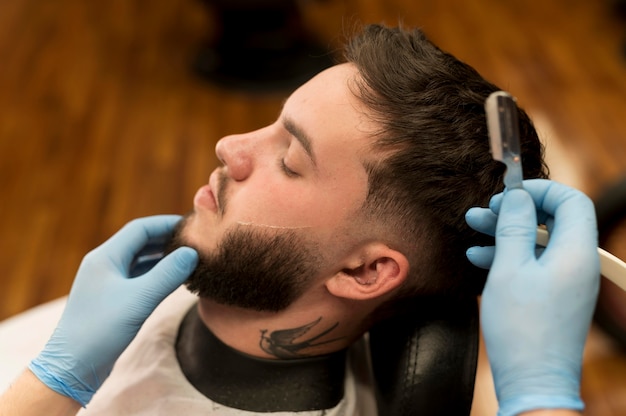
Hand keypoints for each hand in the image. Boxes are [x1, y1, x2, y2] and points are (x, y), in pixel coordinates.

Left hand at [28, 215, 197, 405]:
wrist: (73, 367)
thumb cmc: (102, 329)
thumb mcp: (140, 299)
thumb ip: (168, 274)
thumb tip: (192, 253)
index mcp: (105, 257)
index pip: (140, 229)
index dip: (166, 224)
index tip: (191, 227)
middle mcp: (104, 264)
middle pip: (139, 242)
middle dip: (166, 240)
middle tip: (194, 242)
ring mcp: (106, 282)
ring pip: (139, 261)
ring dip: (162, 258)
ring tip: (188, 259)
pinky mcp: (111, 299)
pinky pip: (137, 278)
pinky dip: (156, 275)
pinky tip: (173, 281)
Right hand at [465, 179, 599, 415]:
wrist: (533, 381)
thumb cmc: (522, 328)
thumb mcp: (510, 269)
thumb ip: (515, 227)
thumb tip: (518, 197)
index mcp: (575, 252)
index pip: (571, 201)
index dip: (540, 190)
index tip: (509, 193)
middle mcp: (577, 264)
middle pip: (553, 220)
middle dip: (516, 211)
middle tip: (484, 211)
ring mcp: (566, 281)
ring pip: (539, 242)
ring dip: (506, 233)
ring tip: (473, 228)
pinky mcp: (553, 296)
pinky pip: (534, 264)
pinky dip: (509, 256)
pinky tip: (479, 257)